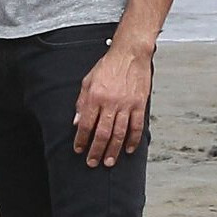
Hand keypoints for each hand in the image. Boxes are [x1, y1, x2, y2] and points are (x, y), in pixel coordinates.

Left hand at [72, 44, 151, 167]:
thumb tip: (76, 122)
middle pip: (102, 133)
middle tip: (92, 162)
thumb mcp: (87, 81)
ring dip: (113, 150)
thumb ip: (81, 102)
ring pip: (119, 133)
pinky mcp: (139, 105)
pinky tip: (129, 149)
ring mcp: (126, 105)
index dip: (81, 139)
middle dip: (96, 150)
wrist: (130, 54)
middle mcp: (110, 103)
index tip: (78, 149)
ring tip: (108, 162)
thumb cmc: (108, 66)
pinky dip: (133, 140)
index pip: (85, 124)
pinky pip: (136, 127)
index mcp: (95, 97)